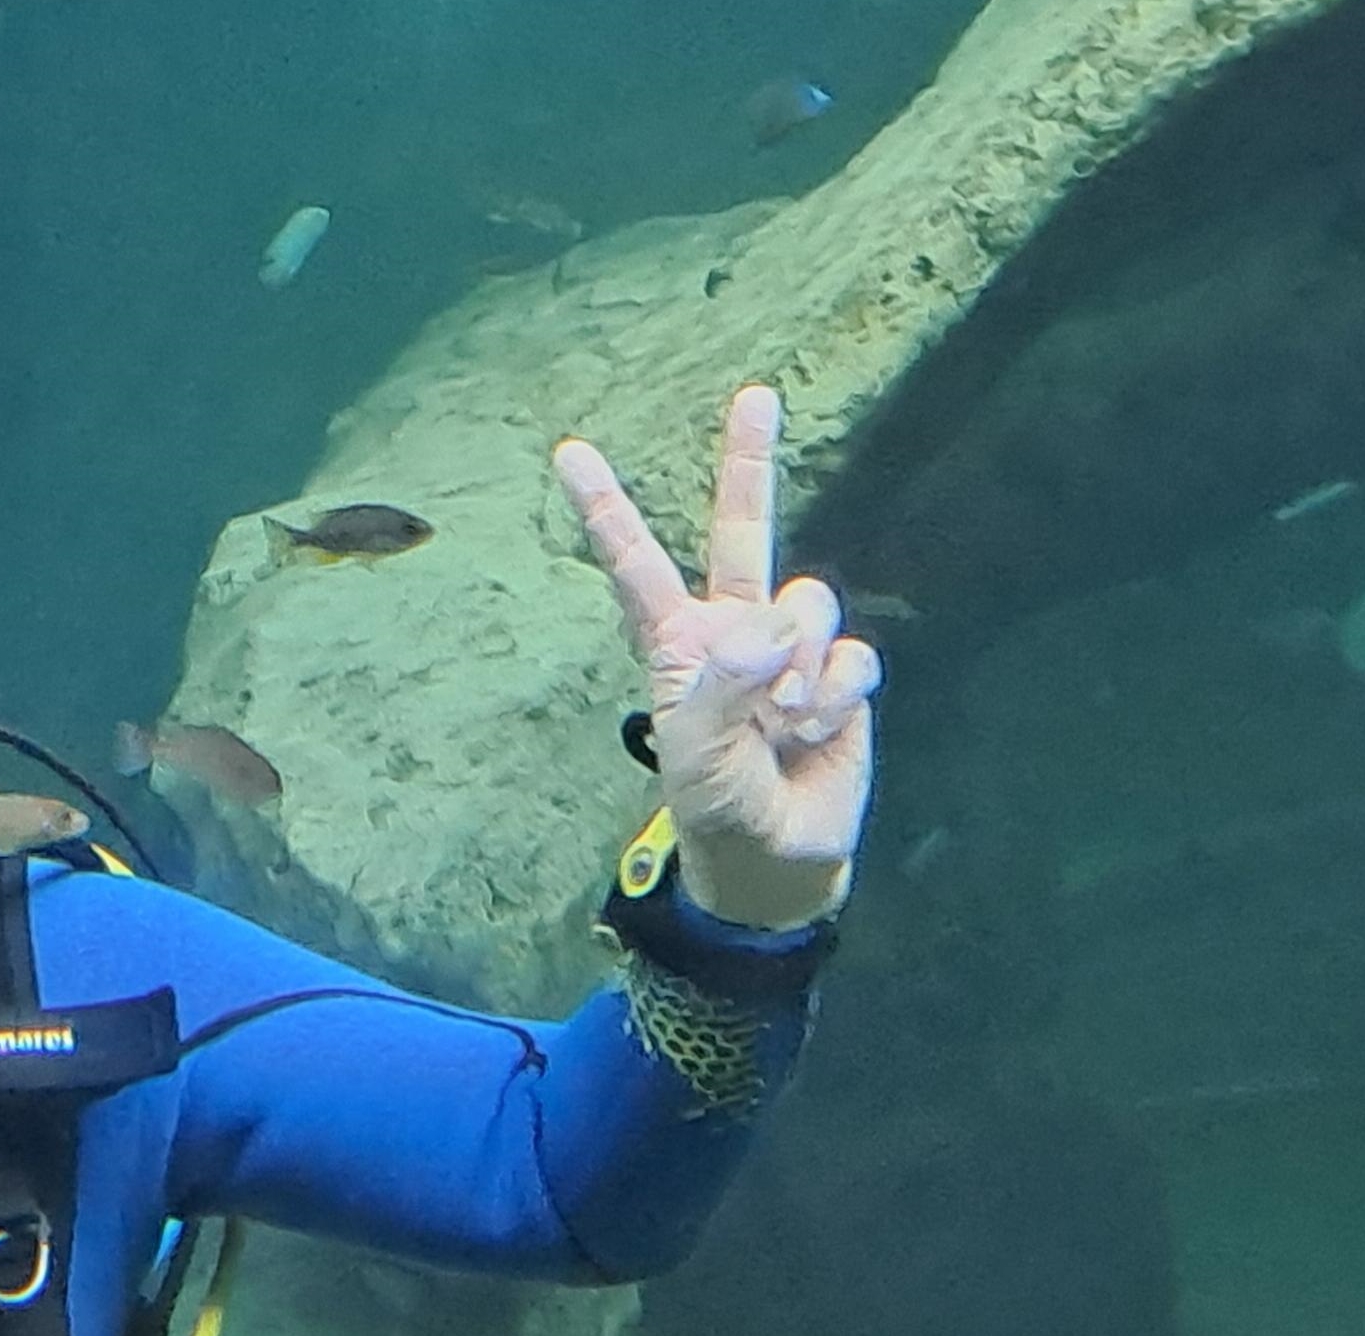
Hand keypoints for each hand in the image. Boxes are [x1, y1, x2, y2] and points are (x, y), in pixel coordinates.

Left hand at [555, 386, 878, 929]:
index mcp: (676, 643)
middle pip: (743, 532)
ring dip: (802, 672)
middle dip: (749, 462)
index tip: (569, 451)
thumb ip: (726, 689)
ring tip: (784, 727)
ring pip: (808, 604)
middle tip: (754, 393)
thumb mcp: (700, 757)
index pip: (635, 566)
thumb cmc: (718, 807)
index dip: (606, 509)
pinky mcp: (842, 673)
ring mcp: (791, 648)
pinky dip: (840, 698)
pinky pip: (853, 657)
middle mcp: (732, 630)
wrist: (782, 855)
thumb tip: (772, 627)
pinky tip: (819, 733)